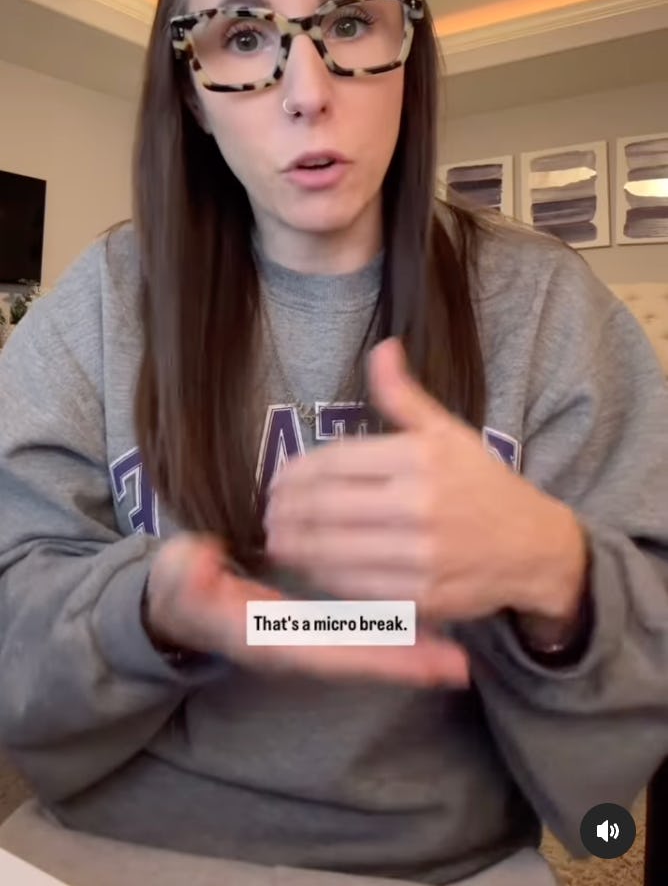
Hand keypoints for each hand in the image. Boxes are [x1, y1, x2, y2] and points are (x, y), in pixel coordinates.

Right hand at [145, 532, 469, 686]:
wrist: (175, 602)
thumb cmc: (180, 587)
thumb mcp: (179, 577)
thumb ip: (189, 573)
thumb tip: (202, 564)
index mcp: (267, 635)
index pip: (327, 648)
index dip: (371, 653)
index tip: (417, 663)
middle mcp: (292, 645)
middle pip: (356, 658)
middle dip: (405, 663)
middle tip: (459, 667)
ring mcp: (304, 638)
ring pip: (362, 649)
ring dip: (406, 652)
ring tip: (457, 659)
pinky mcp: (311, 629)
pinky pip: (357, 635)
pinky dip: (392, 636)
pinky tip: (428, 632)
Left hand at [266, 338, 586, 624]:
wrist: (534, 547)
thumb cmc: (482, 484)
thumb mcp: (447, 432)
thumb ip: (404, 396)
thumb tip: (382, 348)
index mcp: (419, 458)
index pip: (334, 462)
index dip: (295, 473)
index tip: (278, 480)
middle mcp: (418, 506)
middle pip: (325, 508)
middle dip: (285, 511)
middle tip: (267, 512)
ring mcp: (419, 556)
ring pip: (332, 552)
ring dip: (295, 546)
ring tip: (278, 538)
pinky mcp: (421, 598)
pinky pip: (355, 589)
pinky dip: (323, 578)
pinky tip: (311, 567)